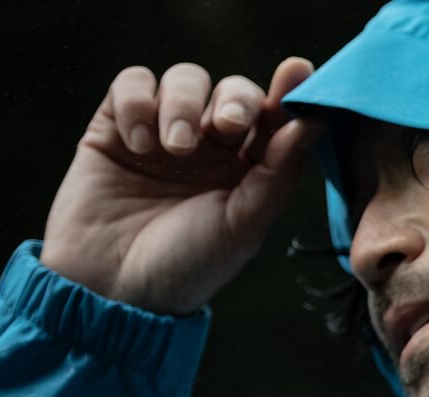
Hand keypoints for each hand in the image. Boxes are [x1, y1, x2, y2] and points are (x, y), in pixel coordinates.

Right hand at [41, 58, 322, 314]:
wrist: (113, 290)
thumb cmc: (188, 266)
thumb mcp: (243, 223)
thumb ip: (280, 170)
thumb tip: (315, 120)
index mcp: (250, 169)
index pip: (274, 118)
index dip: (287, 94)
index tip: (297, 74)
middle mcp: (210, 148)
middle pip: (232, 91)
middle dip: (234, 99)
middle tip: (225, 126)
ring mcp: (163, 133)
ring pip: (185, 79)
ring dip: (182, 103)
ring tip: (173, 148)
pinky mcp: (114, 128)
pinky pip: (131, 83)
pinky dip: (137, 102)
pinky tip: (137, 144)